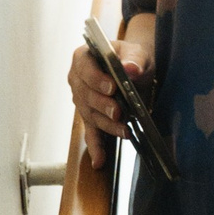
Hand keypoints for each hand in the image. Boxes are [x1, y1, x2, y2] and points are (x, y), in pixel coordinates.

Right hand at [70, 12, 156, 164]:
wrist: (135, 69)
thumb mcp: (136, 52)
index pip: (85, 69)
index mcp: (82, 58)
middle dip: (103, 105)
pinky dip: (96, 148)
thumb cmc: (131, 58)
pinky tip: (99, 162)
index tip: (111, 87)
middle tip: (119, 112)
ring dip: (107, 125)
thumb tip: (131, 69)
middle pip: (86, 95)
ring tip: (125, 131)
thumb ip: (134, 59)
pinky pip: (91, 134)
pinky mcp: (91, 118)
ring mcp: (82, 101)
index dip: (96, 79)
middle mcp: (77, 80)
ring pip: (91, 116)